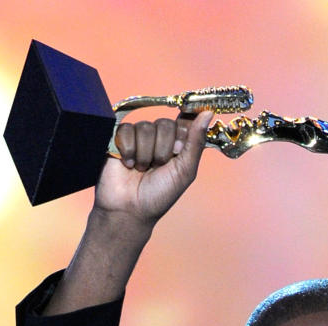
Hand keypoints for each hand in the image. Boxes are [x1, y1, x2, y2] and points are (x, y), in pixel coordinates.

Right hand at [94, 110, 213, 225]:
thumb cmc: (160, 195)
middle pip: (165, 124)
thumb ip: (196, 142)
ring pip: (146, 127)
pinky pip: (127, 130)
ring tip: (142, 170)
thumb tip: (208, 113)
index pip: (184, 121)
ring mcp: (139, 136)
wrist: (130, 209)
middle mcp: (159, 138)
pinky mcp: (119, 137)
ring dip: (145, 154)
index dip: (182, 131)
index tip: (178, 149)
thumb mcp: (185, 171)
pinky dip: (129, 150)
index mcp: (178, 144)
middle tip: (158, 167)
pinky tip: (128, 164)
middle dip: (163, 150)